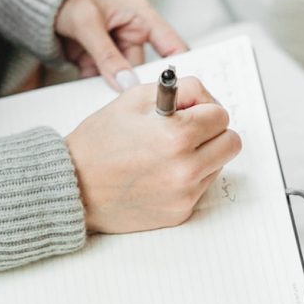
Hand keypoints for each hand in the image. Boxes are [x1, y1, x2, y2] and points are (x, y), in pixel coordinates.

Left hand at [55, 0, 186, 90]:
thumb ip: (107, 54)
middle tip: (128, 99)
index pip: (172, 46)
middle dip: (135, 84)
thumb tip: (125, 82)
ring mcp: (117, 50)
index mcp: (141, 18)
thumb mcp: (88, 23)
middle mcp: (133, 35)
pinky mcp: (101, 62)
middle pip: (145, 70)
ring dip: (112, 88)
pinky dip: (97, 88)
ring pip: (123, 79)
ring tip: (102, 92)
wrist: (44, 0)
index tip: (176, 90)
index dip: (177, 68)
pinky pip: (104, 81)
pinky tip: (88, 89)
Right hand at [66, 77, 241, 233]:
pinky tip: (160, 173)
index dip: (203, 108)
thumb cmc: (96, 144)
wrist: (72, 188)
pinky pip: (201, 187)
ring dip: (203, 155)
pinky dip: (188, 177)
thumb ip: (177, 90)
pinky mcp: (180, 212)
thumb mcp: (133, 99)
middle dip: (212, 131)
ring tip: (168, 152)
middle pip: (230, 142)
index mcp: (177, 135)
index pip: (220, 114)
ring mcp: (185, 194)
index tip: (188, 111)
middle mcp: (186, 168)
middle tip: (187, 130)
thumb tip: (202, 97)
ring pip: (218, 165)